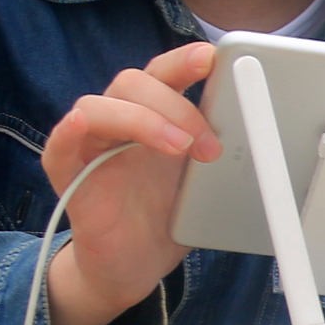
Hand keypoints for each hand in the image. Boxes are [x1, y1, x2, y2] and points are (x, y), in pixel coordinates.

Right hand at [39, 42, 219, 324]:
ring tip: (180, 149)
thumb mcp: (204, 183)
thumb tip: (266, 138)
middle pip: (133, 83)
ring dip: (142, 120)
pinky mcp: (69, 178)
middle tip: (209, 143)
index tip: (214, 57)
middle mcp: (120, 125)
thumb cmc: (167, 219)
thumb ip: (221, 154)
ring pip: (98, 106)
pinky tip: (83, 126)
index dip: (185, 61)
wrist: (134, 267)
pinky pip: (58, 147)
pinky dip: (69, 133)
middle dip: (176, 104)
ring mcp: (91, 148)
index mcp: (154, 117)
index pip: (164, 75)